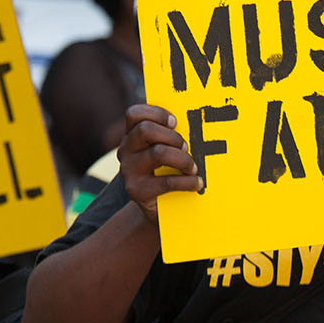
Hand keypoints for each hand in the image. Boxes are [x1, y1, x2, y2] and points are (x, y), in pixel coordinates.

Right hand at [118, 104, 202, 221]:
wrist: (158, 208)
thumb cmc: (167, 172)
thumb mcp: (166, 151)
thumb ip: (172, 138)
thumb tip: (198, 126)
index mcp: (131, 135)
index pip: (134, 114)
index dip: (156, 114)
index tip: (176, 122)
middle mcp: (125, 150)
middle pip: (145, 130)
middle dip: (172, 137)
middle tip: (186, 147)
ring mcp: (128, 170)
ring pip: (158, 153)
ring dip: (183, 159)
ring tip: (193, 168)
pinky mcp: (136, 190)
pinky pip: (166, 181)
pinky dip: (187, 182)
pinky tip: (197, 183)